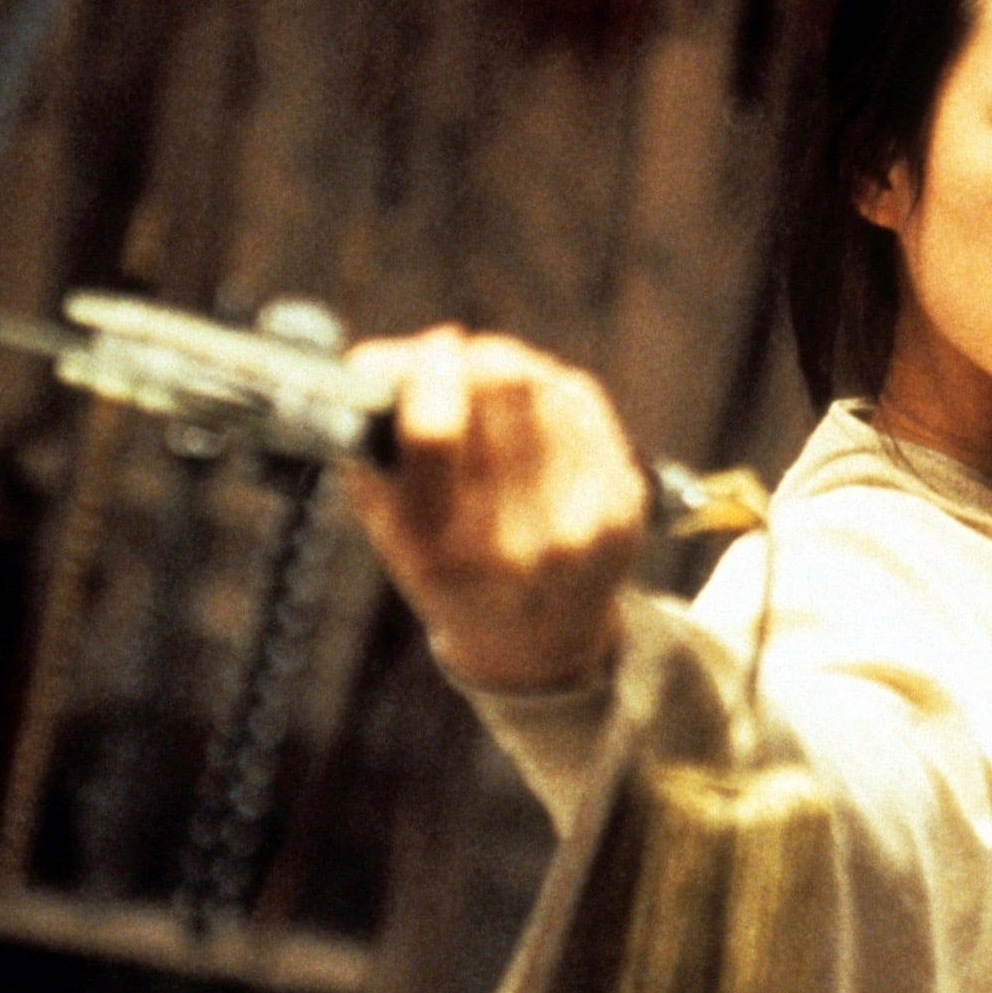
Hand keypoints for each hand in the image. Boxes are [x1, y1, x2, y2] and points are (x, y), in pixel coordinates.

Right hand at [341, 325, 647, 692]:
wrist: (536, 641)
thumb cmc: (448, 572)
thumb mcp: (389, 529)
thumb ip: (368, 446)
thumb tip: (381, 358)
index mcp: (441, 554)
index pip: (435, 431)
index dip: (427, 370)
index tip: (427, 351)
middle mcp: (516, 544)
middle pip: (503, 384)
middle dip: (474, 358)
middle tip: (458, 360)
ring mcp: (581, 524)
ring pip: (546, 382)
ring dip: (513, 370)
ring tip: (496, 394)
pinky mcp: (624, 502)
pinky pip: (582, 403)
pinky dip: (552, 394)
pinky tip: (535, 417)